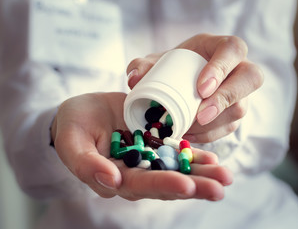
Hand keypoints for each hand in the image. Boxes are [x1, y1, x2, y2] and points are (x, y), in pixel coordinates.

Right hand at [51, 92, 232, 200]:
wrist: (83, 111)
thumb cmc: (72, 126)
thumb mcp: (71, 142)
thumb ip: (86, 164)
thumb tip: (111, 183)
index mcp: (115, 177)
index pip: (141, 185)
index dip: (163, 185)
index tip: (186, 185)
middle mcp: (136, 173)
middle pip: (167, 182)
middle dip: (194, 185)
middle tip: (220, 187)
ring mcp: (148, 159)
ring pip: (177, 169)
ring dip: (202, 173)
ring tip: (226, 176)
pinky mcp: (155, 144)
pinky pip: (177, 152)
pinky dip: (194, 156)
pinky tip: (213, 158)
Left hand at [127, 33, 263, 142]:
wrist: (177, 82)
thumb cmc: (170, 67)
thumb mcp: (155, 63)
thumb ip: (142, 66)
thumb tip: (135, 79)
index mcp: (220, 47)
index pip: (233, 49)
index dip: (222, 68)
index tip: (201, 88)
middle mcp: (237, 68)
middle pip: (251, 78)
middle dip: (227, 99)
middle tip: (200, 114)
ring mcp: (240, 92)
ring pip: (241, 108)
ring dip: (214, 123)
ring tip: (187, 129)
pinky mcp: (234, 113)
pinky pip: (230, 127)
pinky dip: (209, 135)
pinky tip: (189, 135)